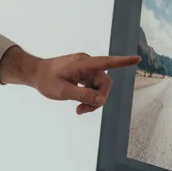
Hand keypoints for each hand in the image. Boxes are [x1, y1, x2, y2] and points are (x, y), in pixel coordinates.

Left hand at [0, 47, 140, 114]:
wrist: (34, 73)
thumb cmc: (46, 80)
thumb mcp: (63, 92)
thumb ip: (83, 96)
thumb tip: (101, 100)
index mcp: (83, 64)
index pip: (107, 62)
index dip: (123, 62)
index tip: (137, 59)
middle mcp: (86, 63)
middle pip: (104, 82)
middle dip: (98, 98)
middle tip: (83, 111)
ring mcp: (84, 68)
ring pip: (98, 86)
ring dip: (92, 99)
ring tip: (79, 110)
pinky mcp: (82, 72)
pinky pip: (92, 85)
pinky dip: (88, 96)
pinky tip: (79, 105)